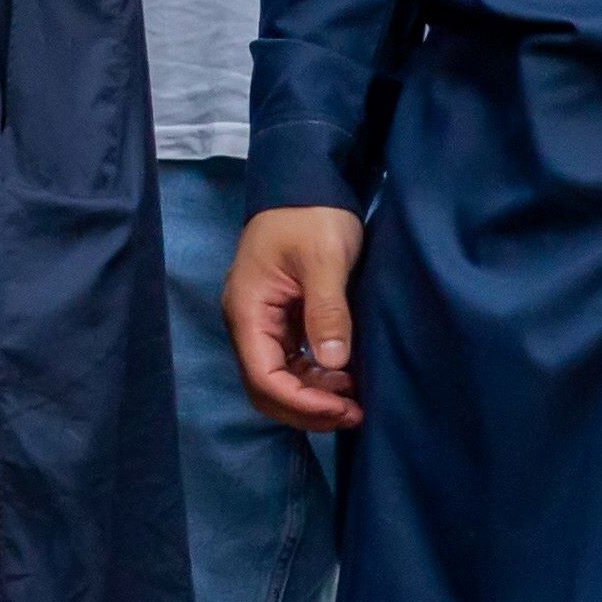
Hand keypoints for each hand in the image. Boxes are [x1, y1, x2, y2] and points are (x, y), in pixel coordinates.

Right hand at [231, 204, 363, 428]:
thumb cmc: (312, 218)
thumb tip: (333, 363)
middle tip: (354, 414)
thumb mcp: (325, 260)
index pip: (263, 375)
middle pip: (264, 387)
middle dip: (305, 408)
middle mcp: (246, 322)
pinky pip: (289, 363)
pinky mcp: (279, 320)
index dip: (300, 401)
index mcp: (247, 309)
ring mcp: (261, 322)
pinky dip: (314, 381)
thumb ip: (327, 311)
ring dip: (311, 397)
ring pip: (277, 379)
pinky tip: (344, 379)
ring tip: (355, 400)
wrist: (305, 187)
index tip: (343, 409)